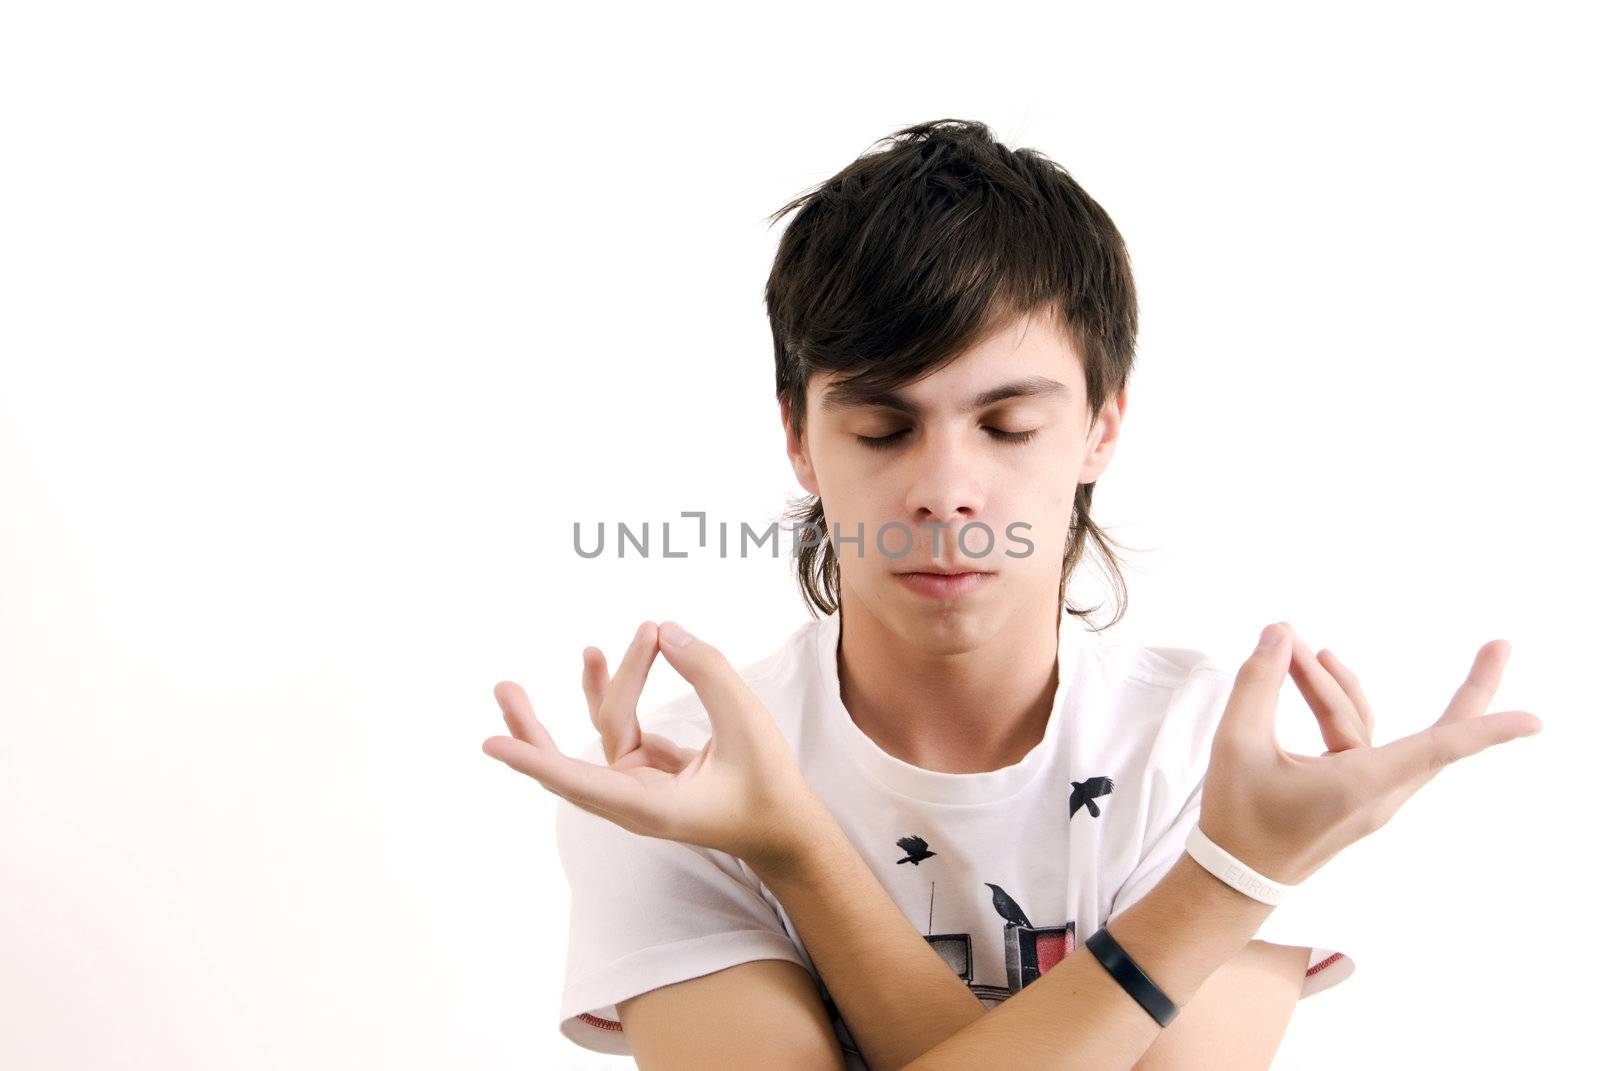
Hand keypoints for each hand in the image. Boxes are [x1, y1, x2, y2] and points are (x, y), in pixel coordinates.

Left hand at [481, 619, 824, 873]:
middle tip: (502, 689)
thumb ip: (709, 673)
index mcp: (650, 806)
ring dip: (601, 685)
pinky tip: (627, 653)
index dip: (535, 760)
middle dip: (532, 726)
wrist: (783, 827)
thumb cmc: (768, 787)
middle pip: (566, 762)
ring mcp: (638, 783)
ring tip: (591, 649)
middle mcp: (632, 799)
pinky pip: (621, 724)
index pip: (581, 780)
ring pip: (605, 727)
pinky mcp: (647, 768)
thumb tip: (665, 631)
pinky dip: (619, 690)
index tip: (492, 745)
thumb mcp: (748, 724)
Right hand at [1199, 622, 1542, 886]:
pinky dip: (1334, 705)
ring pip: (1367, 726)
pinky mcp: (1351, 793)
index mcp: (1359, 783)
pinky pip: (1356, 739)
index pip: (1439, 749)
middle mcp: (1376, 792)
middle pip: (1435, 735)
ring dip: (1332, 685)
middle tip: (1501, 646)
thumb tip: (1279, 635)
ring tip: (1293, 646)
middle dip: (1471, 691)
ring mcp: (1367, 794)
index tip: (1536, 721)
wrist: (1232, 878)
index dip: (1487, 730)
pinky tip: (1311, 673)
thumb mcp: (1236, 743)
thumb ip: (1258, 683)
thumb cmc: (1236, 819)